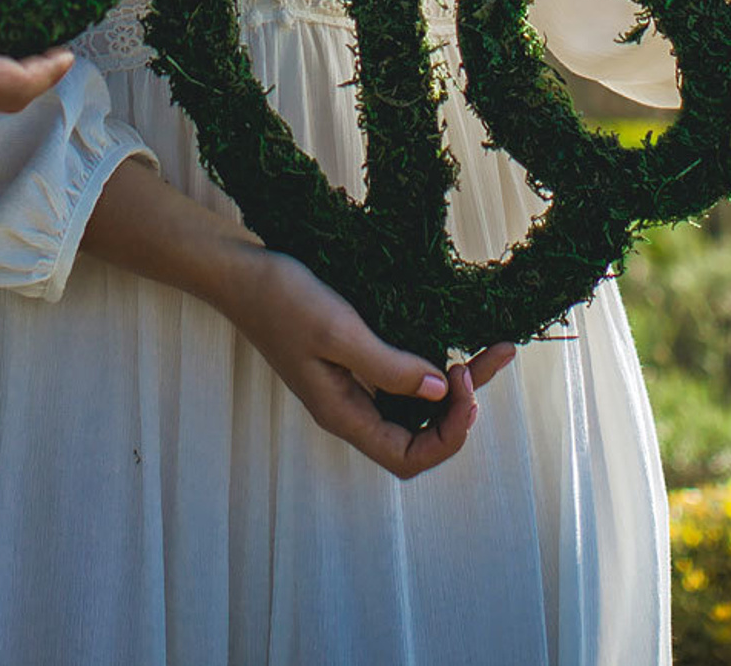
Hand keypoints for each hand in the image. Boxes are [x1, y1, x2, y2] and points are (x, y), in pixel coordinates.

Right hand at [220, 248, 514, 481]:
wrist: (241, 273)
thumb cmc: (282, 299)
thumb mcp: (338, 331)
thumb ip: (388, 366)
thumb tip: (441, 393)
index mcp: (343, 415)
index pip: (407, 458)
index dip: (447, 435)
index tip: (466, 388)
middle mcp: (352, 409)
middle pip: (419, 435)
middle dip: (461, 409)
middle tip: (483, 362)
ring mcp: (353, 385)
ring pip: (417, 406)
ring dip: (456, 387)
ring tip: (489, 354)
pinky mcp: (354, 360)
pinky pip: (404, 377)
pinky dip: (434, 365)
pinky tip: (453, 342)